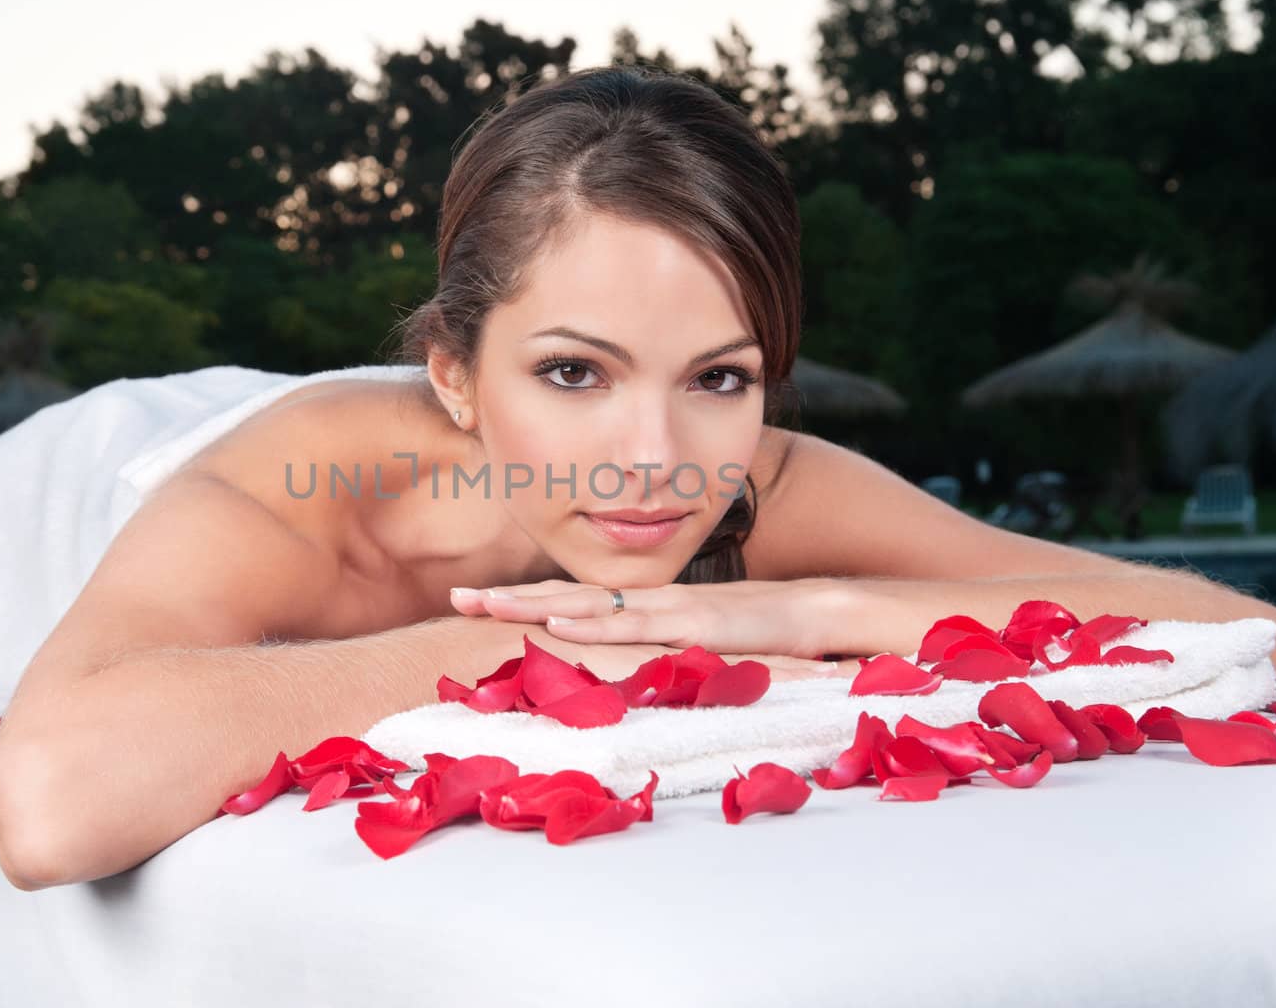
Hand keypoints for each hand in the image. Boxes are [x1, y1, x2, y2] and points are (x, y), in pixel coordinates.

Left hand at [449, 578, 861, 668]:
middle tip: (457, 598)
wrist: (819, 613)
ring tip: (486, 605)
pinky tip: (559, 623)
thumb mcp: (696, 649)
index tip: (475, 602)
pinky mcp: (692, 623)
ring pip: (588, 604)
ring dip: (534, 604)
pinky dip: (594, 622)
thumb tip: (620, 679)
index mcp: (643, 607)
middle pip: (567, 596)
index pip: (573, 600)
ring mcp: (667, 608)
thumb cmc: (760, 636)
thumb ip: (659, 657)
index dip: (525, 601)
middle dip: (510, 598)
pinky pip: (634, 623)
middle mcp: (647, 601)